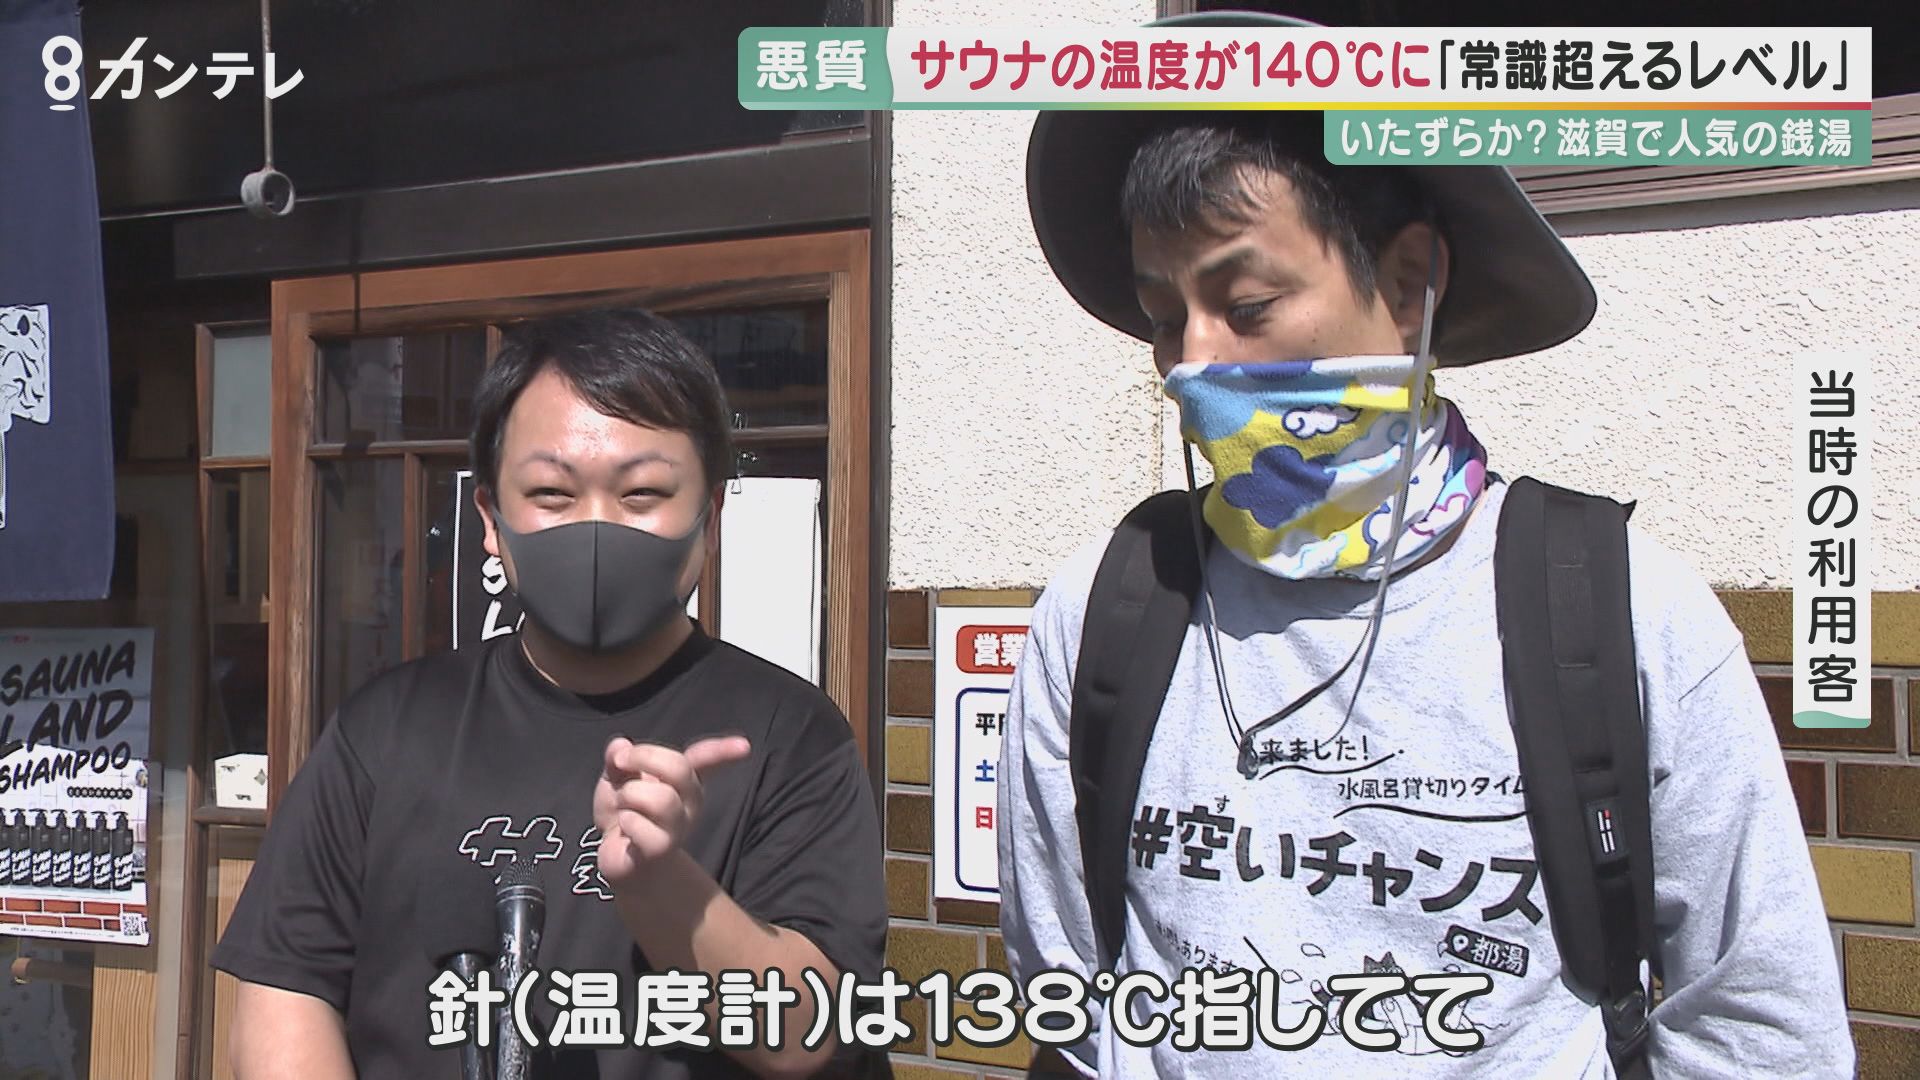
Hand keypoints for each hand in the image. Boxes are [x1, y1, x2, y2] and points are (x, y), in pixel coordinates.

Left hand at [593, 735, 751, 884]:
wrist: (620, 859)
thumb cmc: (624, 813)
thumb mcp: (616, 779)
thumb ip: (617, 759)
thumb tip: (618, 745)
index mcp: (683, 780)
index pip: (706, 761)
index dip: (723, 752)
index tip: (744, 746)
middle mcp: (688, 802)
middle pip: (679, 767)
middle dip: (643, 756)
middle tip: (620, 762)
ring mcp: (678, 827)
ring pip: (661, 798)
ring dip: (629, 795)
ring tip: (623, 807)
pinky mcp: (660, 848)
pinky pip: (641, 826)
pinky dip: (626, 822)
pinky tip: (625, 831)